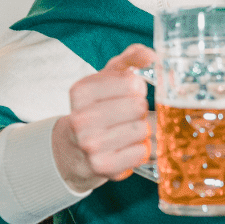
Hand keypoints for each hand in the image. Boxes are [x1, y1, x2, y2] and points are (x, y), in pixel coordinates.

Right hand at [51, 44, 156, 193]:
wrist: (72, 150)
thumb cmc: (97, 108)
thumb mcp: (108, 78)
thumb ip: (131, 59)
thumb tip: (152, 56)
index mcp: (80, 92)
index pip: (132, 83)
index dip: (137, 87)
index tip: (130, 92)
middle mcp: (81, 119)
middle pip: (138, 106)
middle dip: (140, 109)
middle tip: (129, 114)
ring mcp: (90, 145)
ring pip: (142, 129)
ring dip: (142, 129)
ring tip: (127, 130)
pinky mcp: (102, 166)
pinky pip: (142, 152)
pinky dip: (142, 148)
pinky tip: (127, 146)